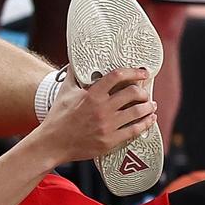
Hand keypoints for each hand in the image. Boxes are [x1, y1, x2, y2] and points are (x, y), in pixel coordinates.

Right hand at [37, 67, 156, 162]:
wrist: (52, 143)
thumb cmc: (58, 117)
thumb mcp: (65, 91)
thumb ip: (73, 74)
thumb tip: (76, 60)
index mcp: (91, 94)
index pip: (117, 76)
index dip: (134, 72)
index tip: (142, 72)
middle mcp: (101, 108)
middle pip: (132, 93)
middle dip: (143, 91)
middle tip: (145, 92)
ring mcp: (107, 125)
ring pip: (137, 112)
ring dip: (148, 107)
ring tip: (151, 105)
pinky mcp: (110, 141)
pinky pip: (134, 130)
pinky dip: (146, 123)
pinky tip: (150, 119)